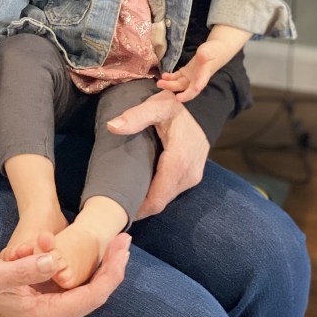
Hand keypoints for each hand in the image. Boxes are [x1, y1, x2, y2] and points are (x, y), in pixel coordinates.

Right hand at [0, 231, 130, 316]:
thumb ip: (26, 269)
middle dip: (113, 265)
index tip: (120, 251)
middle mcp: (58, 312)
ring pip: (90, 285)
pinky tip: (100, 249)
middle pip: (96, 291)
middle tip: (126, 240)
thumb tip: (54, 261)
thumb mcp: (0, 275)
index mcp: (50, 314)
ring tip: (119, 240)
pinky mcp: (54, 293)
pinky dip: (90, 262)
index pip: (91, 297)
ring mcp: (57, 303)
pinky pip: (79, 280)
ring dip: (105, 262)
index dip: (109, 274)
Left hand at [107, 89, 209, 217]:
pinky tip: (142, 183)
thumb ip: (135, 116)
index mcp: (178, 163)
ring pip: (166, 197)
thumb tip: (112, 127)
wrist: (205, 106)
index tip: (116, 210)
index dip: (137, 209)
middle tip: (115, 201)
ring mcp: (192, 177)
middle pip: (160, 201)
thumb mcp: (156, 106)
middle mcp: (188, 175)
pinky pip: (172, 190)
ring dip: (148, 198)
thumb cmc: (178, 106)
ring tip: (126, 192)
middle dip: (139, 205)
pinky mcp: (193, 175)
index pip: (156, 200)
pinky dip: (157, 191)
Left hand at [156, 41, 221, 102]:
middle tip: (166, 89)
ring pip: (180, 84)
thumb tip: (202, 56)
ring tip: (159, 83)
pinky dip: (170, 78)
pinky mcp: (186, 72)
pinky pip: (177, 78)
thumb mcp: (209, 51)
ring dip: (170, 85)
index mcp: (205, 73)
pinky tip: (164, 76)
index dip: (199, 85)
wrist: (215, 51)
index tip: (196, 89)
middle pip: (188, 88)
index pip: (202, 81)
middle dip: (177, 90)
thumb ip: (205, 55)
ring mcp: (191, 76)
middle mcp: (198, 78)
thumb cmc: (214, 51)